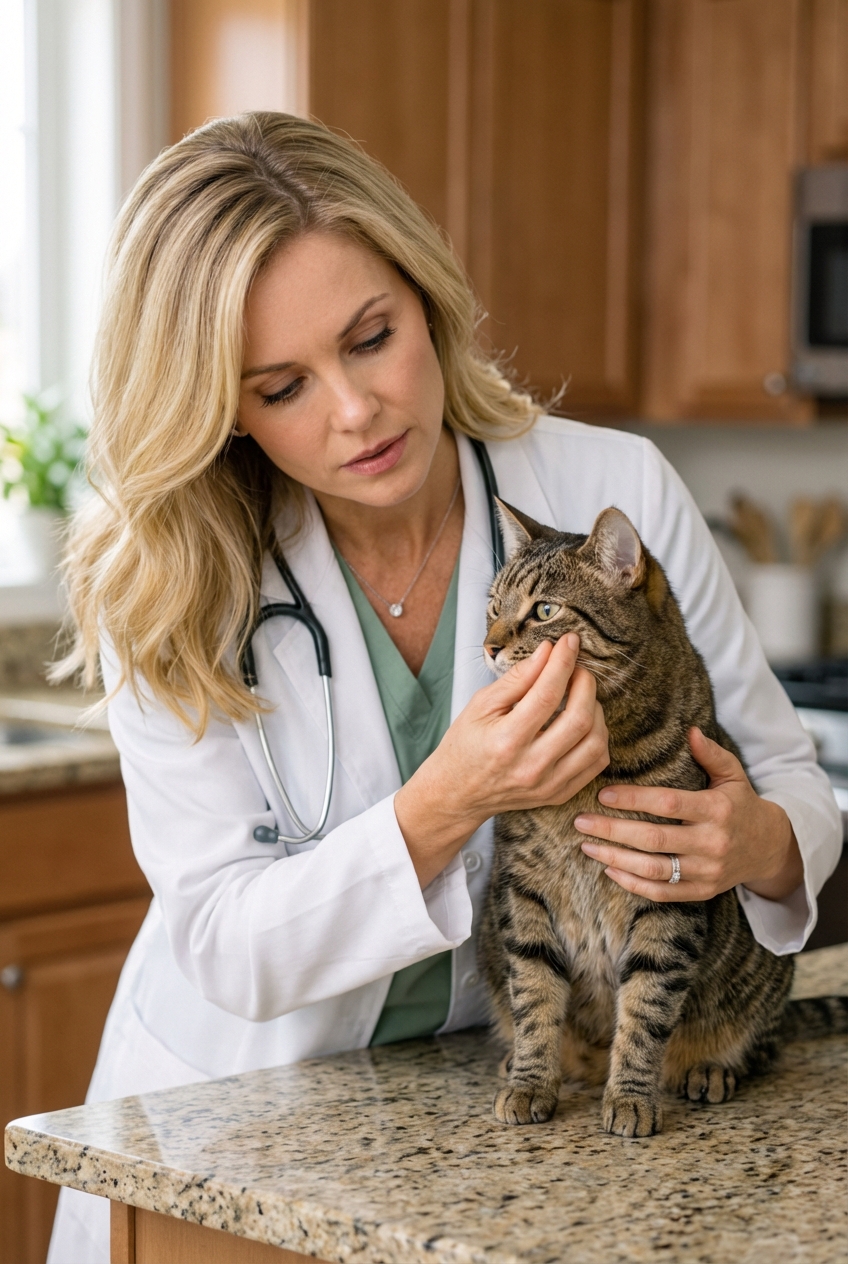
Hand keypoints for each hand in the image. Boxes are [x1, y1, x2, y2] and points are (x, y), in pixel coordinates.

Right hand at [396, 634, 609, 886]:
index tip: (569, 642)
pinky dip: (597, 736)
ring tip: (580, 695)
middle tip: (577, 668)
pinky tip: (583, 721)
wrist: (458, 793)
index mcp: (506, 741)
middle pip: (579, 718)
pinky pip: (596, 762)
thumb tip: (547, 652)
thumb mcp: (480, 705)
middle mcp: (531, 766)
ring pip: (595, 742)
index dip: (562, 662)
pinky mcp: (559, 794)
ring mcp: (548, 784)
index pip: (547, 694)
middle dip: (585, 683)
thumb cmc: (465, 745)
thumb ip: (516, 679)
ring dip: (595, 710)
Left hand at [574, 727, 802, 902]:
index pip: (668, 804)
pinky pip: (662, 892)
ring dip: (615, 859)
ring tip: (587, 846)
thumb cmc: (741, 804)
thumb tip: (690, 730)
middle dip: (612, 831)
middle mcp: (712, 843)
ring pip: (654, 869)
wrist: (769, 847)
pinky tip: (609, 870)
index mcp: (717, 810)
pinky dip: (633, 884)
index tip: (603, 794)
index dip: (633, 799)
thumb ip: (711, 754)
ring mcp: (707, 871)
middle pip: (654, 839)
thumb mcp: (733, 775)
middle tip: (580, 822)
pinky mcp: (702, 891)